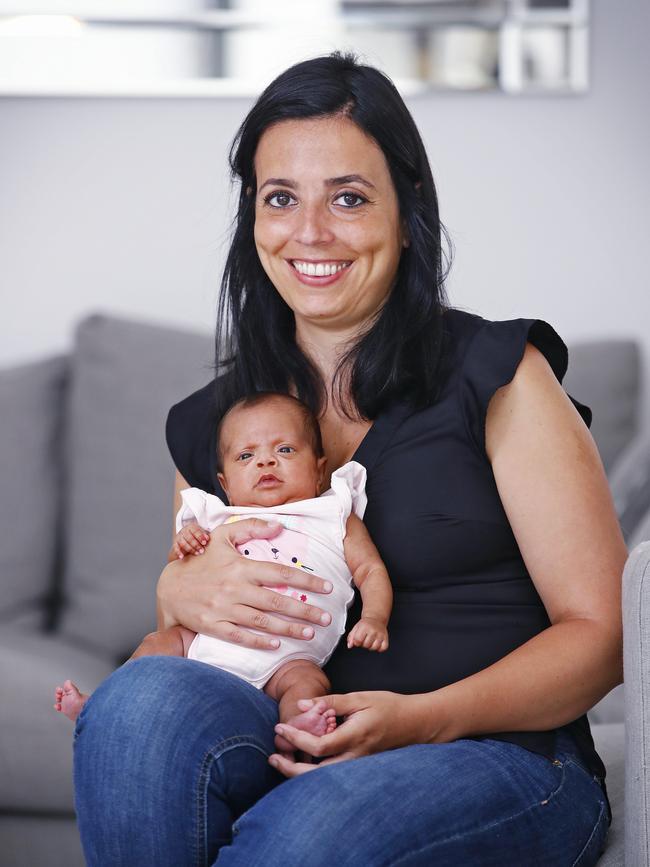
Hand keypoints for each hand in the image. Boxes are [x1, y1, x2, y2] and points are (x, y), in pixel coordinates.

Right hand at [157, 518, 333, 648]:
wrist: (168, 585)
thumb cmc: (200, 559)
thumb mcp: (223, 535)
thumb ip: (251, 527)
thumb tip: (279, 526)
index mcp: (241, 566)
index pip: (282, 574)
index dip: (307, 581)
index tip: (327, 587)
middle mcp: (235, 588)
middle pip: (277, 601)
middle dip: (306, 610)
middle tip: (327, 618)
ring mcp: (224, 609)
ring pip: (263, 621)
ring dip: (289, 629)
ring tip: (310, 633)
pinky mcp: (213, 626)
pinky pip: (240, 636)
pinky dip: (259, 641)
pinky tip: (277, 645)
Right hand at [171, 523, 209, 559]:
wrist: (186, 540)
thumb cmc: (196, 537)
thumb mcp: (201, 534)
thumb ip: (205, 535)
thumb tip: (207, 538)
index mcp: (191, 527)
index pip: (195, 531)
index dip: (200, 537)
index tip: (205, 542)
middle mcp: (184, 531)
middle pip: (189, 538)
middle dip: (196, 545)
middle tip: (202, 550)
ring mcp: (178, 537)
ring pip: (183, 543)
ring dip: (190, 549)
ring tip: (197, 553)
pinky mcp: (175, 544)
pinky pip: (176, 548)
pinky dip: (178, 552)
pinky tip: (182, 557)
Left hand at [268, 691, 439, 777]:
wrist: (416, 724)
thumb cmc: (390, 707)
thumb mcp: (360, 698)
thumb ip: (331, 702)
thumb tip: (303, 704)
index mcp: (354, 737)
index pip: (318, 746)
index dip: (296, 738)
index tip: (280, 727)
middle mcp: (355, 757)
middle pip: (316, 774)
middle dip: (290, 768)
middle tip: (272, 756)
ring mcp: (358, 766)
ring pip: (323, 778)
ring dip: (299, 772)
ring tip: (281, 760)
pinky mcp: (359, 767)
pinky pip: (332, 775)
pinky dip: (313, 771)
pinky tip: (302, 761)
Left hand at [346, 617, 387, 651]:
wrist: (376, 619)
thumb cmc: (365, 624)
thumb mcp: (355, 628)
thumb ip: (350, 637)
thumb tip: (350, 645)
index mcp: (364, 627)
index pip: (358, 641)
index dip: (356, 642)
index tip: (358, 639)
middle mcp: (373, 630)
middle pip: (366, 645)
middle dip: (363, 644)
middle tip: (365, 638)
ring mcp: (380, 634)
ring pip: (374, 648)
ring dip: (371, 646)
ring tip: (370, 641)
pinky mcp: (385, 638)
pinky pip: (383, 648)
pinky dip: (379, 648)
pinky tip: (376, 643)